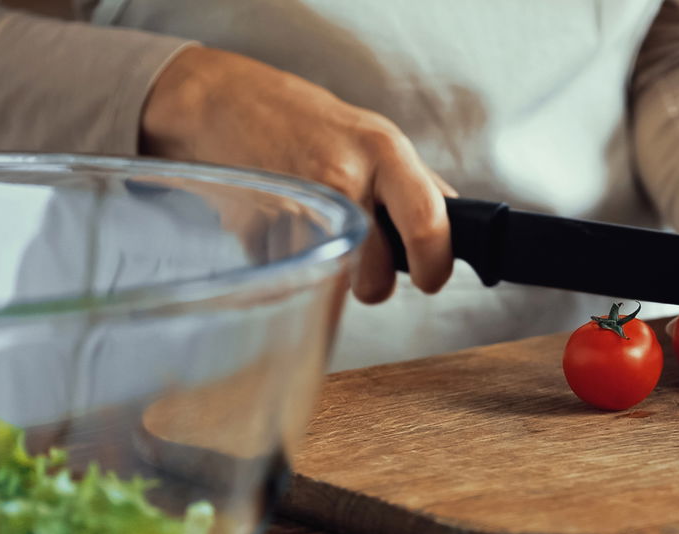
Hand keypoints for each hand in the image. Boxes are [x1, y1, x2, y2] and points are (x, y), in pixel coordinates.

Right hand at [140, 46, 453, 302]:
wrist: (224, 101)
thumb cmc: (305, 121)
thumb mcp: (374, 137)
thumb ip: (416, 182)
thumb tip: (453, 222)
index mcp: (384, 152)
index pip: (427, 220)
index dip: (435, 264)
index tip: (430, 278)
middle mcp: (344, 176)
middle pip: (375, 274)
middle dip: (374, 287)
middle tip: (370, 274)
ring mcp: (297, 204)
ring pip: (332, 283)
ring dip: (330, 278)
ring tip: (323, 242)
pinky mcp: (257, 228)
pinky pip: (288, 273)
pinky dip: (290, 265)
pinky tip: (286, 231)